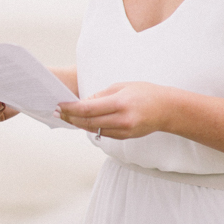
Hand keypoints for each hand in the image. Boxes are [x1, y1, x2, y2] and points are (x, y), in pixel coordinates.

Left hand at [57, 82, 171, 139]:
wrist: (166, 110)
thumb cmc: (145, 93)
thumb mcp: (122, 86)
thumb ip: (101, 95)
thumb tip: (83, 103)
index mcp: (120, 104)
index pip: (88, 109)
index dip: (70, 108)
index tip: (59, 105)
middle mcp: (121, 120)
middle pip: (87, 121)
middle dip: (70, 117)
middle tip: (56, 112)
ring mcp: (123, 131)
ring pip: (93, 129)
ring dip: (77, 123)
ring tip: (65, 116)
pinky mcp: (124, 137)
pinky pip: (102, 132)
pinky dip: (90, 126)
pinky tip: (81, 121)